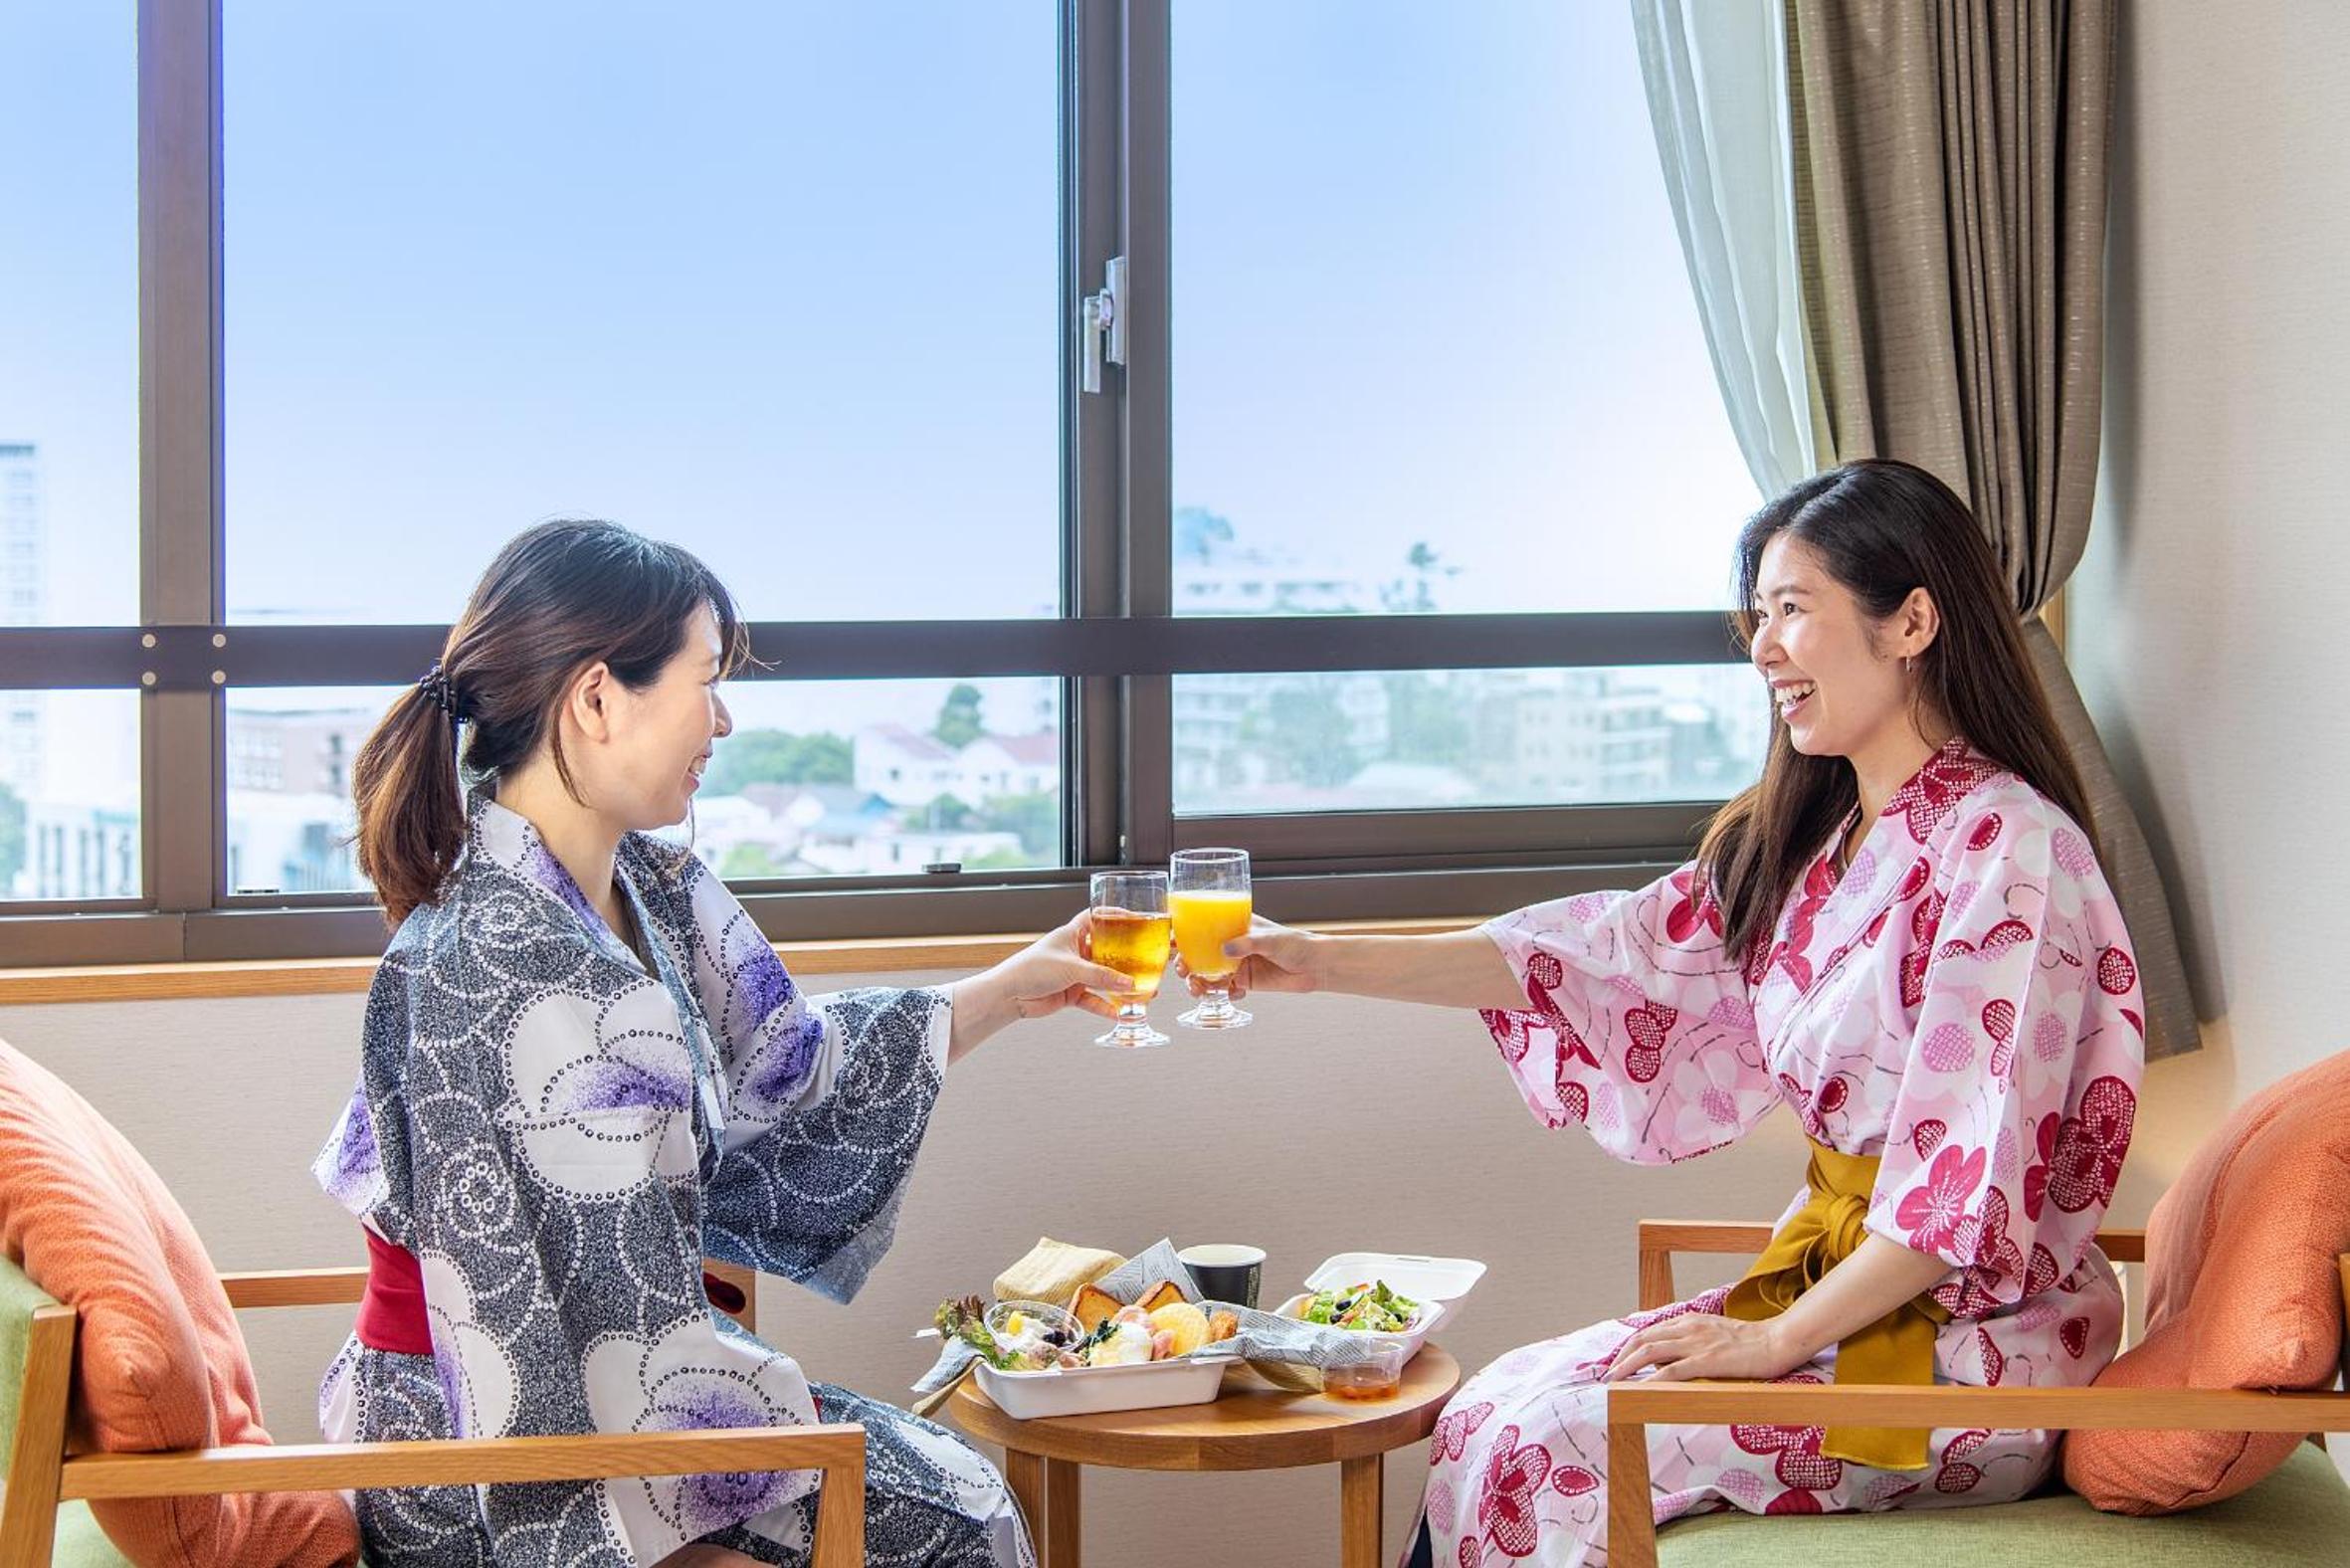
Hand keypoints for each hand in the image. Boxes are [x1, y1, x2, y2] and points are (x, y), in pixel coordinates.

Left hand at [997, 910, 1129, 1020]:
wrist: (1009, 995)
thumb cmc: (1031, 969)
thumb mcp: (1071, 967)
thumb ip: (1101, 976)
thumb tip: (1129, 982)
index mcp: (1072, 934)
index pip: (1096, 918)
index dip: (1114, 916)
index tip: (1136, 919)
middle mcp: (1075, 951)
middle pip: (1106, 950)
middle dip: (1126, 957)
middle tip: (1148, 959)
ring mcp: (1074, 973)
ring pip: (1103, 978)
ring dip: (1120, 985)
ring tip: (1142, 990)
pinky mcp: (1071, 993)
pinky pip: (1093, 999)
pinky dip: (1105, 1006)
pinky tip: (1118, 1012)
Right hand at [1177, 915, 1321, 999]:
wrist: (1315, 966)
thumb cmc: (1296, 943)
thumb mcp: (1270, 939)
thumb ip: (1248, 944)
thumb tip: (1225, 950)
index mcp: (1234, 926)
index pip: (1203, 926)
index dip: (1183, 933)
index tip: (1170, 941)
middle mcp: (1231, 945)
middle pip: (1198, 953)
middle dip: (1186, 963)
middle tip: (1183, 972)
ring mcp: (1237, 964)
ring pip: (1208, 974)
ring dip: (1199, 983)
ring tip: (1198, 990)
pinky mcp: (1245, 982)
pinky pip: (1226, 990)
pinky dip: (1224, 994)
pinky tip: (1233, 993)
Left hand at [1600, 1311, 1805, 1383]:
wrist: (1778, 1341)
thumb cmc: (1750, 1343)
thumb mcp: (1713, 1335)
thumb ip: (1690, 1343)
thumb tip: (1665, 1363)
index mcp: (1689, 1321)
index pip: (1648, 1332)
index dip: (1627, 1348)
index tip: (1615, 1363)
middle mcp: (1688, 1327)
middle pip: (1642, 1339)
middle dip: (1620, 1358)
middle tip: (1606, 1376)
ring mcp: (1698, 1343)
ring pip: (1650, 1352)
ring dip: (1627, 1367)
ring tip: (1613, 1383)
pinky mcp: (1709, 1361)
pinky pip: (1673, 1371)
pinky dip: (1651, 1381)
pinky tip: (1639, 1390)